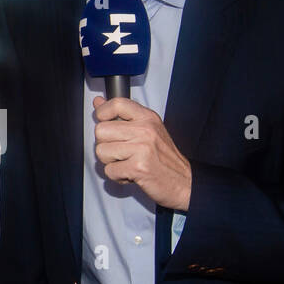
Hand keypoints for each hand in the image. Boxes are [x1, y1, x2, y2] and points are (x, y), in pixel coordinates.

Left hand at [93, 96, 191, 210]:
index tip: (104, 121)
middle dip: (105, 144)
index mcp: (147, 118)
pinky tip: (130, 173)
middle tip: (120, 151)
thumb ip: (122, 116)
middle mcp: (145, 130)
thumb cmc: (164, 158)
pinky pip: (109, 171)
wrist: (184, 181)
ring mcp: (142, 148)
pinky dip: (117, 176)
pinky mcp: (138, 167)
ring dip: (110, 162)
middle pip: (101, 130)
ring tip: (127, 162)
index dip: (102, 113)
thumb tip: (98, 102)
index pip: (116, 103)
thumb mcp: (148, 129)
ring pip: (101, 151)